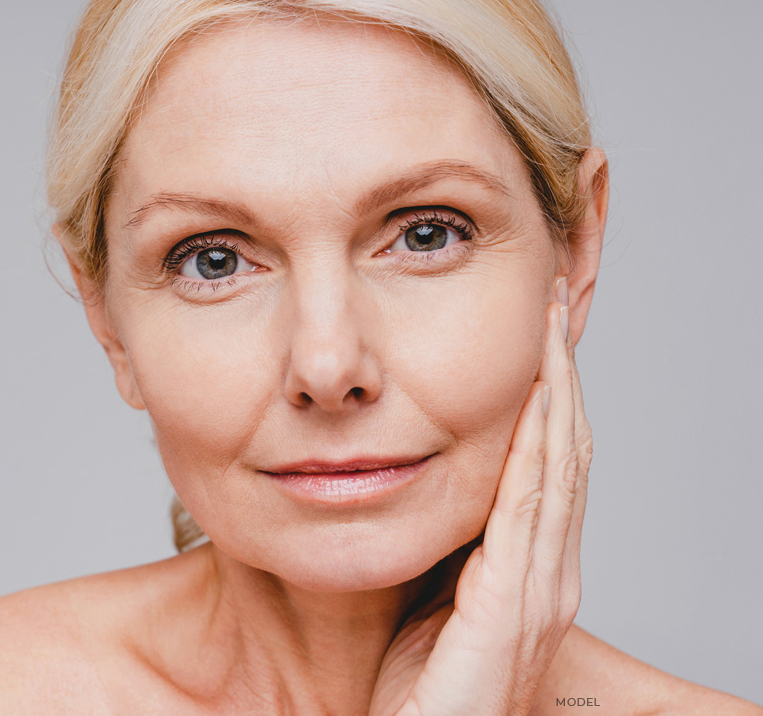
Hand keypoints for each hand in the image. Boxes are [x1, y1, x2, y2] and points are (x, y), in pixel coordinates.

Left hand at [369, 278, 591, 715]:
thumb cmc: (422, 688)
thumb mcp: (435, 602)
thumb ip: (446, 549)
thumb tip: (427, 490)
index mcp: (531, 571)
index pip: (549, 467)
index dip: (551, 401)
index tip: (539, 342)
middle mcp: (549, 573)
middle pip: (567, 453)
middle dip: (561, 378)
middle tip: (553, 311)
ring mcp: (540, 588)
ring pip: (559, 466)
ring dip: (558, 392)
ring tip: (551, 330)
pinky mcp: (515, 604)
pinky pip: (531, 505)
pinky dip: (539, 445)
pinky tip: (538, 398)